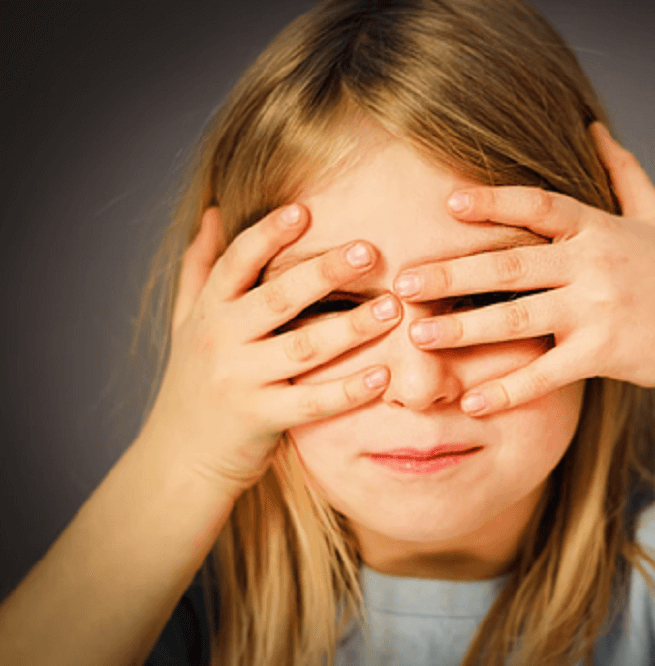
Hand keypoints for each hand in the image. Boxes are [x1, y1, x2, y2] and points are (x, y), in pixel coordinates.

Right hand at [139, 204, 401, 496]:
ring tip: (393, 308)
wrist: (178, 457)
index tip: (305, 210)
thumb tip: (211, 212)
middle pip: (277, 298)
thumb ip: (201, 266)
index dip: (268, 234)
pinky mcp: (259, 419)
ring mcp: (239, 381)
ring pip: (302, 348)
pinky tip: (383, 375)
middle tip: (369, 249)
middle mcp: (219, 340)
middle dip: (324, 271)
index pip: (237, 262)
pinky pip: (311, 403)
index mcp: (209, 310)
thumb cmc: (194, 380)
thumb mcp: (189, 320)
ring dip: (351, 326)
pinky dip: (347, 389)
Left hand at [392, 122, 654, 415]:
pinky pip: (546, 373)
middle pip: (510, 263)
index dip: (494, 201)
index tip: (448, 204)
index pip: (539, 206)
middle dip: (452, 272)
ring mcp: (597, 310)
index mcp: (598, 229)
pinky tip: (472, 399)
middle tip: (403, 282)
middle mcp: (593, 264)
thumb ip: (622, 171)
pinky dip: (509, 388)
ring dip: (463, 328)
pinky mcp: (604, 354)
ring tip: (418, 336)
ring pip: (518, 318)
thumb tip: (594, 127)